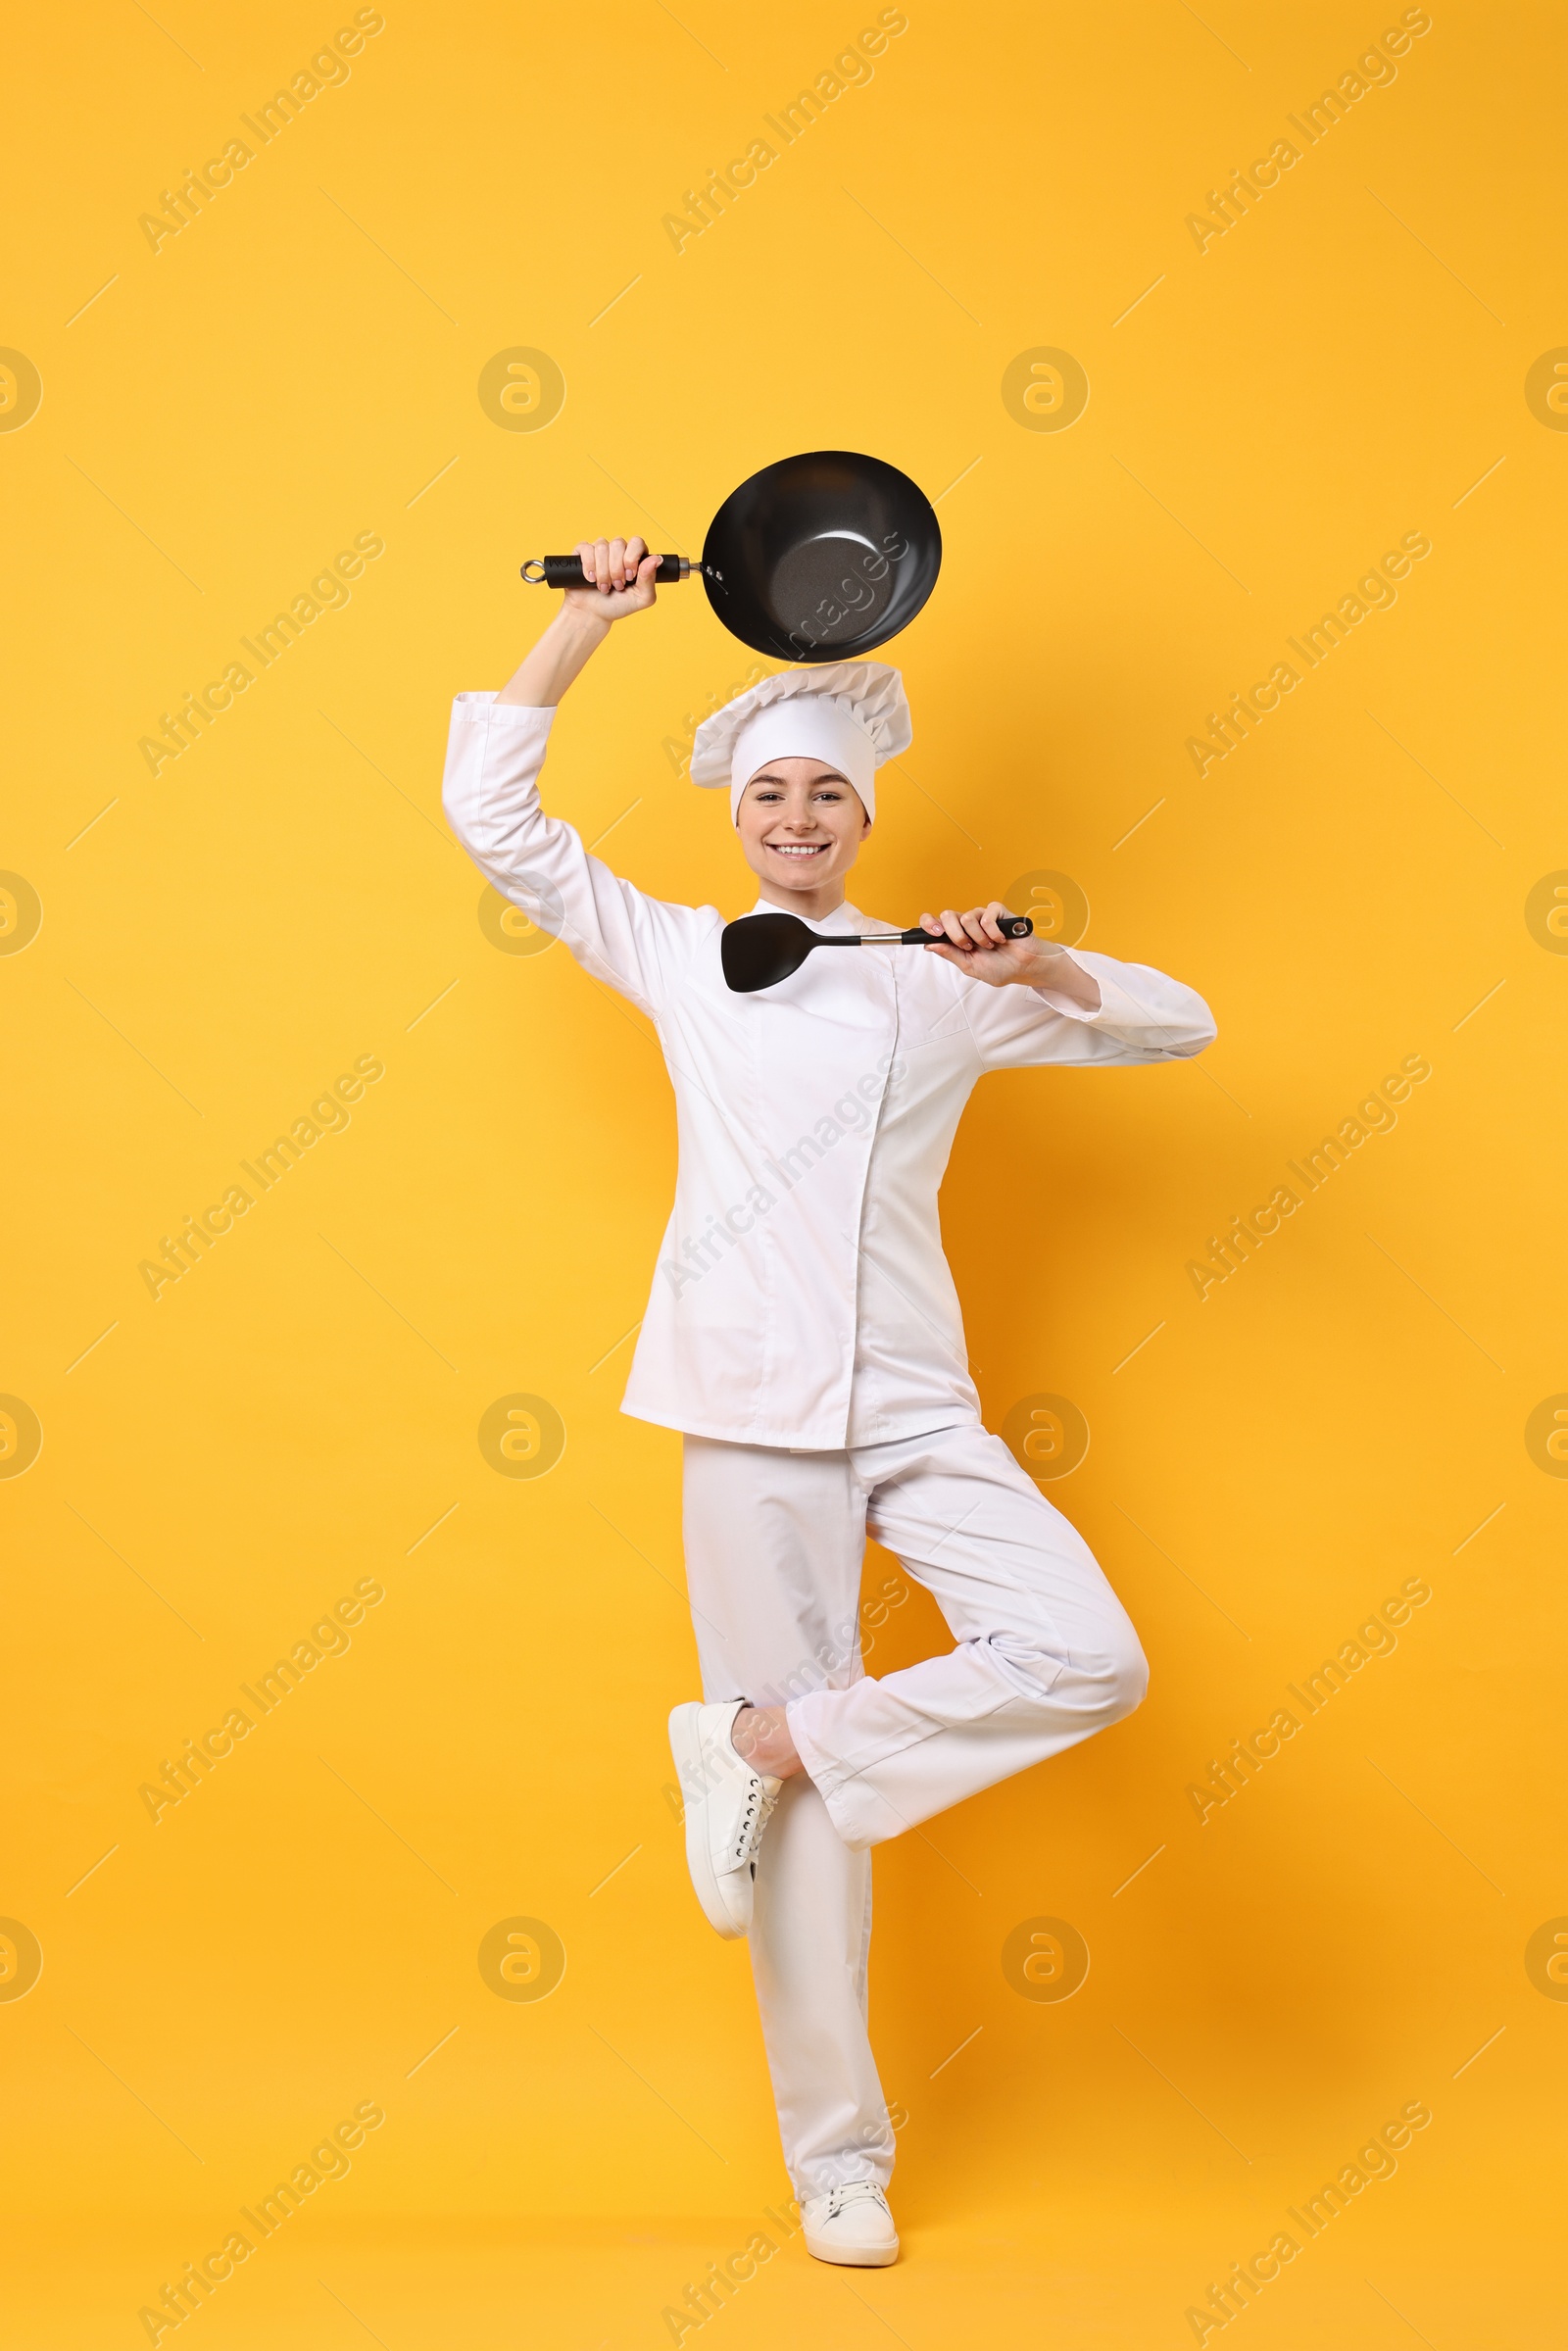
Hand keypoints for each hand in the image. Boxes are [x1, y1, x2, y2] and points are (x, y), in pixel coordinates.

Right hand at [562, 534, 659, 622]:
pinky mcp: (583, 552)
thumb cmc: (618, 605)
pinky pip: (586, 549)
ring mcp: (600, 550)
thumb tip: (657, 559)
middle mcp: (618, 550)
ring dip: (603, 572)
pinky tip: (590, 579)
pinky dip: (589, 566)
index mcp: (635, 557)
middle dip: (616, 569)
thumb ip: (650, 579)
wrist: (592, 614)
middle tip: (617, 586)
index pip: (637, 542)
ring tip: (604, 587)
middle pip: (618, 543)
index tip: (630, 576)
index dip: (632, 557)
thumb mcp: (641, 598)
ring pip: (602, 547)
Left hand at [919, 902, 1098, 1004]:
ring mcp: (982, 917)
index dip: (928, 924)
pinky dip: (992, 931)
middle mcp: (967, 925)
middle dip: (954, 933)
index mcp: (958, 938)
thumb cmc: (1001, 968)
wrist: (1026, 967)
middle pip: (947, 915)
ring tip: (990, 946)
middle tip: (967, 946)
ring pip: (966, 917)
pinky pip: (986, 916)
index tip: (932, 933)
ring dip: (977, 937)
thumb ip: (951, 954)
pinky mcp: (998, 912)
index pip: (936, 923)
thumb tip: (929, 944)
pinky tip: (1001, 939)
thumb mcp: (971, 966)